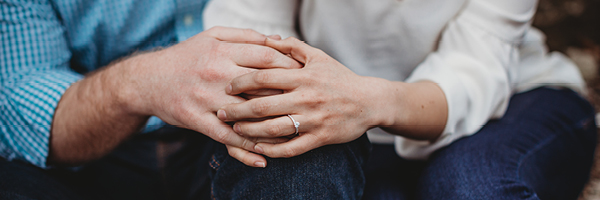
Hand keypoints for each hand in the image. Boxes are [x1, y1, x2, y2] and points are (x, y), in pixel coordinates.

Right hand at [122, 27, 301, 158]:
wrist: (147, 80)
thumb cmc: (187, 56)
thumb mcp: (213, 36)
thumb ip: (246, 36)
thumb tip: (279, 41)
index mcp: (222, 50)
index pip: (266, 58)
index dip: (289, 66)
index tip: (303, 75)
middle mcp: (215, 73)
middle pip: (262, 85)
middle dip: (287, 94)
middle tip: (304, 102)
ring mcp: (205, 98)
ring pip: (247, 114)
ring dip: (272, 124)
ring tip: (292, 130)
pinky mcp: (196, 119)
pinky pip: (226, 137)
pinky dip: (246, 148)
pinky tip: (264, 155)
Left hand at [217, 37, 393, 158]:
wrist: (369, 101)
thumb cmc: (340, 77)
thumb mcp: (318, 57)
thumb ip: (292, 47)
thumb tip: (267, 38)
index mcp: (303, 76)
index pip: (264, 77)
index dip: (242, 82)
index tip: (227, 87)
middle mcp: (306, 98)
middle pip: (263, 105)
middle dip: (238, 110)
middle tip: (221, 112)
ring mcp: (313, 119)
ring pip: (274, 129)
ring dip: (250, 131)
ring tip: (235, 130)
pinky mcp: (320, 138)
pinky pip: (291, 148)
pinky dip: (272, 150)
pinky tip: (258, 148)